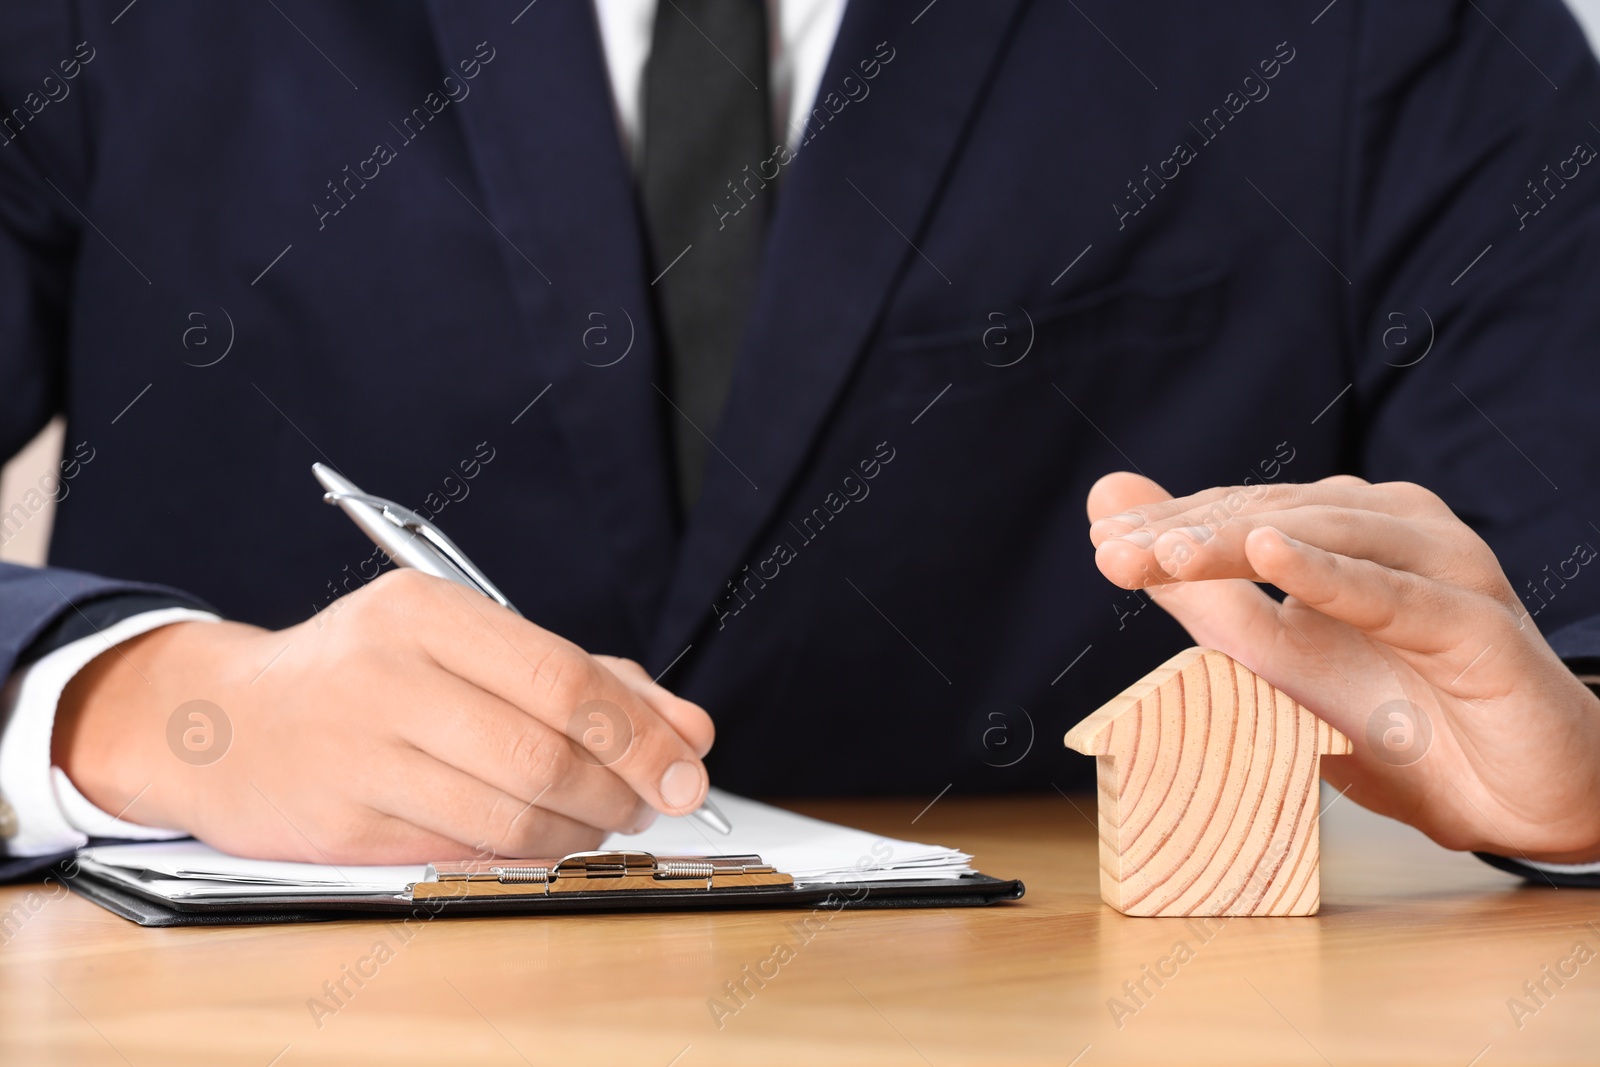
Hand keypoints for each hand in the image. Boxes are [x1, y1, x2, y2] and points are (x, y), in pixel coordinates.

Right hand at [51, 570, 714, 863]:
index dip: (640, 732)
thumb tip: (688, 730)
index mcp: (427, 611)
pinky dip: (527, 854)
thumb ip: (585, 679)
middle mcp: (387, 674)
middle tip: (652, 801)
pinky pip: (467, 850)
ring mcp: (358, 752)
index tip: (688, 765)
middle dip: (621, 789)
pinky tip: (546, 839)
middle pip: (543, 751)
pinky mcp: (342, 823)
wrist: (225, 726)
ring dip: (582, 830)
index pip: (562, 676)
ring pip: (510, 812)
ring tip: (603, 820)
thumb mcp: (465, 644)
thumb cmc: (366, 677)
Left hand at [1087, 472, 1599, 863]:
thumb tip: (1109, 509)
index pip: (1242, 514)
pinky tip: (1272, 553)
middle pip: (1276, 515)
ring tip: (1171, 554)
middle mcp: (1395, 532)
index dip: (1171, 529)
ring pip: (1329, 538)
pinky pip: (1397, 594)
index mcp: (1346, 531)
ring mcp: (1443, 571)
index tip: (1102, 547)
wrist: (1516, 800)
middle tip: (1115, 554)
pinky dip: (1332, 572)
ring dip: (1242, 542)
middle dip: (1189, 535)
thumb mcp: (1275, 663)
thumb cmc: (1397, 723)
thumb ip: (1197, 591)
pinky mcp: (1478, 627)